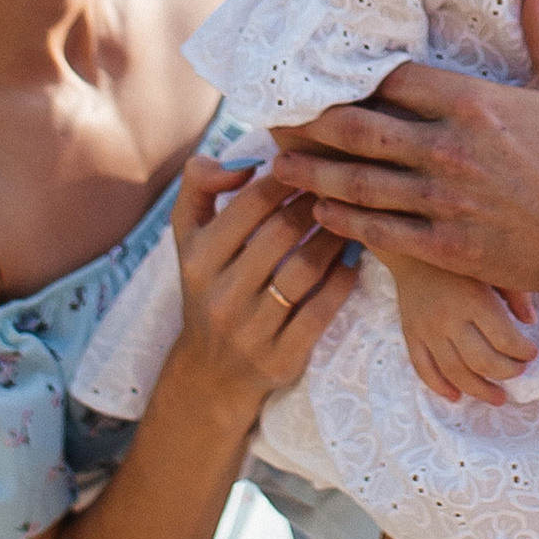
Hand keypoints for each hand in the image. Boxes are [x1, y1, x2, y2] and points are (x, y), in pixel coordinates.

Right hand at [166, 155, 350, 417]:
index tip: (311, 169)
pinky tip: (352, 260)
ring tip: (349, 220)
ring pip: (304, 269)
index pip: (251, 203)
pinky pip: (320, 311)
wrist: (211, 375)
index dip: (288, 179)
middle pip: (282, 232)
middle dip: (317, 204)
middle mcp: (220, 294)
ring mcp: (250, 329)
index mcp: (197, 258)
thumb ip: (199, 185)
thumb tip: (242, 163)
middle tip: (340, 189)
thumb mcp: (187, 237)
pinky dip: (341, 280)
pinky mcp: (279, 358)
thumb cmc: (209, 287)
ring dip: (333, 238)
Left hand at [276, 0, 538, 294]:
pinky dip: (344, 220)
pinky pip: (382, 231)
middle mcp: (450, 150)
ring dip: (314, 171)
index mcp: (476, 104)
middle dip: (313, 122)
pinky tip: (318, 210)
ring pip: (360, 182)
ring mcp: (445, 201)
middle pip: (361, 128)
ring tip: (276, 164)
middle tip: (273, 115)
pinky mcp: (448, 247)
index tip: (319, 71)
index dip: (352, 76)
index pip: (394, 80)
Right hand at [389, 253, 538, 407]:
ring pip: (455, 372)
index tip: (532, 354)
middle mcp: (449, 317)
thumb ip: (514, 294)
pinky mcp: (411, 335)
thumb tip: (531, 322)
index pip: (505, 339)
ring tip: (498, 398)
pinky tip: (456, 396)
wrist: (411, 251)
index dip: (523, 352)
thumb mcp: (491, 269)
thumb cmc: (458, 261)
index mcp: (474, 299)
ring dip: (479, 390)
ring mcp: (427, 330)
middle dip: (507, 372)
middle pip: (482, 361)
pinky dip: (439, 387)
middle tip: (519, 372)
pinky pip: (423, 369)